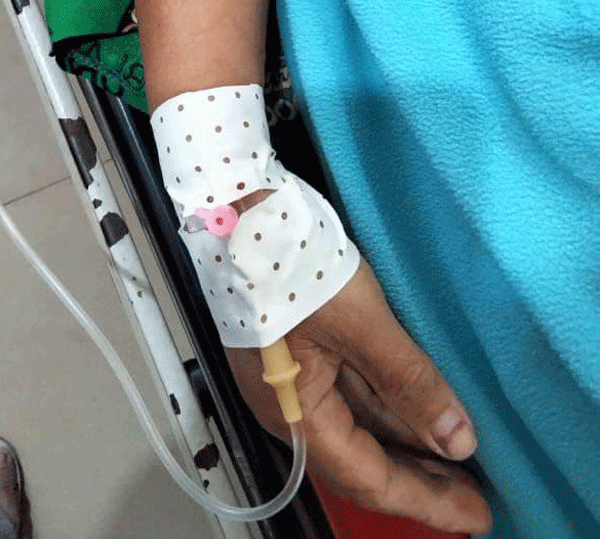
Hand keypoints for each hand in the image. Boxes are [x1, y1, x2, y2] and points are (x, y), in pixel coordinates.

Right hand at [226, 260, 492, 533]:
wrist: (239, 206)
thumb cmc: (290, 259)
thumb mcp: (361, 321)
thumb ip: (409, 382)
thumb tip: (456, 439)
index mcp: (296, 412)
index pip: (370, 476)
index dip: (426, 500)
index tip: (475, 512)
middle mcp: (287, 407)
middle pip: (360, 460)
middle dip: (419, 480)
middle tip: (474, 494)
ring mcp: (289, 378)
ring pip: (355, 427)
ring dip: (404, 444)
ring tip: (454, 453)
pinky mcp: (295, 350)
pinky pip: (346, 396)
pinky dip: (384, 409)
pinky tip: (413, 407)